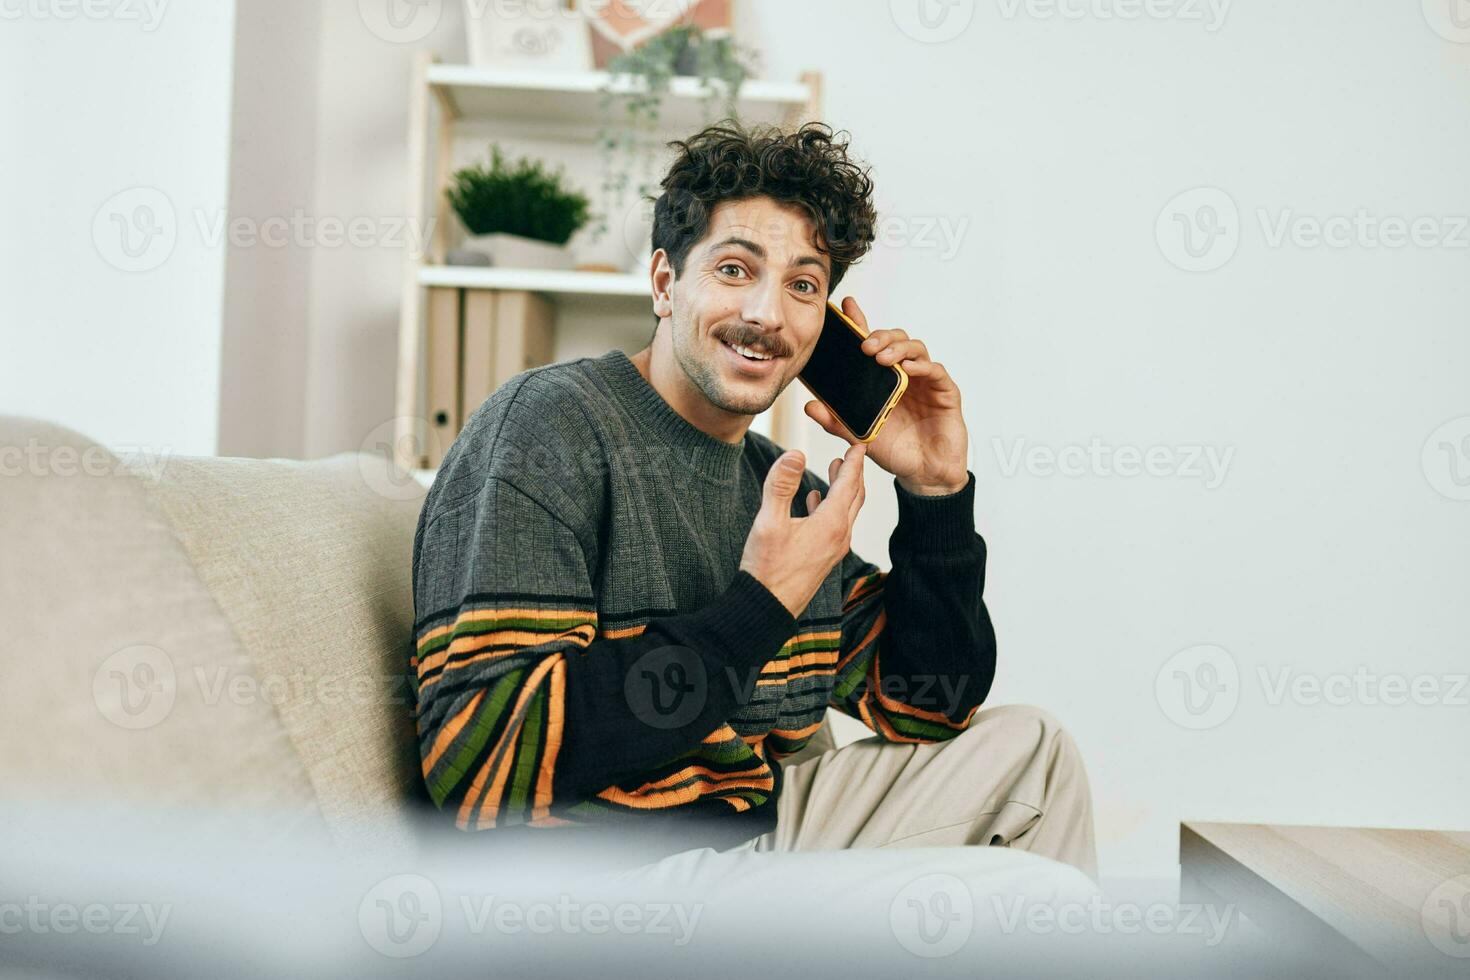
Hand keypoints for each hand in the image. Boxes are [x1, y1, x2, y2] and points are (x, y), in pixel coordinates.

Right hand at [740, 443, 866, 617]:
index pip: (849, 484)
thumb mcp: (769, 522)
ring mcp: (833, 548)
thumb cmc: (767, 567)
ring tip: (837, 469)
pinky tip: (815, 501)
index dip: (854, 461)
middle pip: (854, 497)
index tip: (859, 443)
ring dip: (843, 489)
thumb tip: (796, 453)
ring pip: (846, 511)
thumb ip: (782, 485)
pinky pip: (835, 525)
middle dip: (854, 473)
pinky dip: (830, 506)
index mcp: (831, 523)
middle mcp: (839, 536)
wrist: (767, 606)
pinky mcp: (823, 557)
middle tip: (853, 452)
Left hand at [803, 296, 969, 495]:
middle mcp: (904, 376)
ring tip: (881, 358)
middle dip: (879, 336)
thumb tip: (810, 405)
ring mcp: (926, 382)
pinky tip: (908, 369)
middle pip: (895, 339)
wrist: (924, 475)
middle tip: (864, 345)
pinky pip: (935, 371)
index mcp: (882, 380)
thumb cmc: (895, 452)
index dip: (859, 323)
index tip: (845, 307)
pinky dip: (922, 366)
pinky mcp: (945, 392)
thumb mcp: (859, 436)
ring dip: (898, 348)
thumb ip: (835, 421)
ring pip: (916, 348)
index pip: (871, 345)